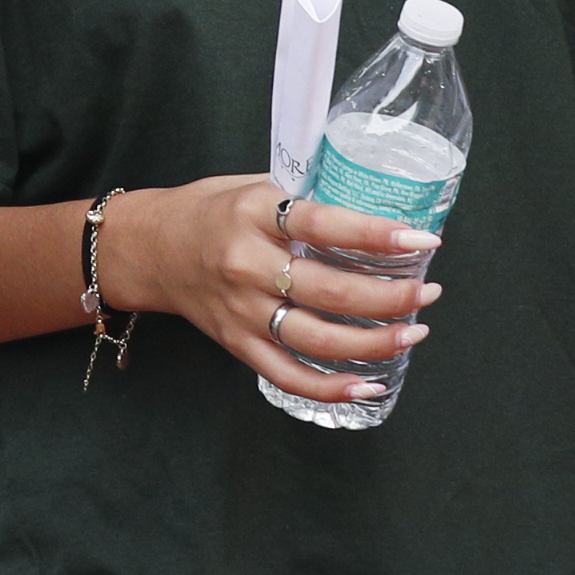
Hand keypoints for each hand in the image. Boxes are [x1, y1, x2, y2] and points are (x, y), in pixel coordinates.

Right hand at [98, 175, 440, 405]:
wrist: (147, 248)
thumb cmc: (207, 211)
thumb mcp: (251, 187)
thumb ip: (302, 201)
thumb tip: (371, 211)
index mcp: (254, 214)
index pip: (323, 225)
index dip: (376, 235)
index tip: (423, 240)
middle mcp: (247, 264)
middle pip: (329, 290)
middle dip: (389, 296)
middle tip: (427, 293)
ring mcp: (241, 309)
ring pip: (316, 337)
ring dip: (374, 341)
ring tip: (413, 333)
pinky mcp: (236, 342)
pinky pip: (286, 374)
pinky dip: (329, 387)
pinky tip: (367, 385)